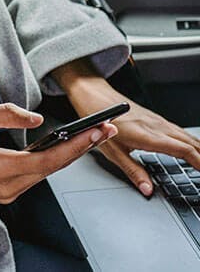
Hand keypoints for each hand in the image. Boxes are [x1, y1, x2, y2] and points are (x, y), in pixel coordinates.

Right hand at [0, 102, 116, 203]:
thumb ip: (5, 115)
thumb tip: (38, 119)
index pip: (48, 160)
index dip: (75, 145)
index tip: (96, 131)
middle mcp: (6, 186)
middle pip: (53, 168)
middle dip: (80, 147)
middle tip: (104, 128)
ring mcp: (6, 192)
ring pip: (46, 172)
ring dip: (68, 153)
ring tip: (89, 134)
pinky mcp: (5, 191)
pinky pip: (34, 175)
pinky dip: (51, 160)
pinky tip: (62, 145)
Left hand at [54, 59, 199, 196]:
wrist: (95, 96)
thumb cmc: (100, 121)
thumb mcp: (112, 151)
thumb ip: (133, 171)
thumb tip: (147, 190)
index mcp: (149, 136)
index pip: (184, 151)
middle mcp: (157, 127)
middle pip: (191, 143)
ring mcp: (158, 121)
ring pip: (187, 136)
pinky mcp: (156, 119)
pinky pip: (180, 131)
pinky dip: (192, 142)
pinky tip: (194, 148)